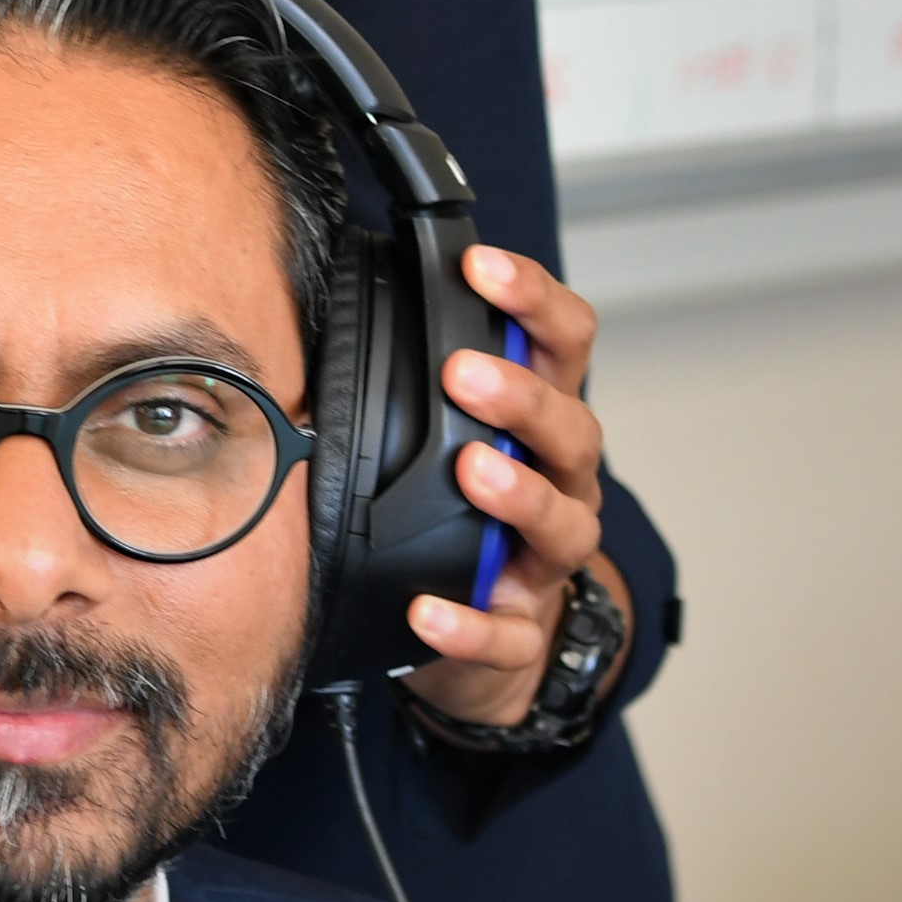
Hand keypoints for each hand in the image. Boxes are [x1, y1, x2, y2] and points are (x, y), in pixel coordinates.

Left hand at [399, 245, 632, 729]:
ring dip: (519, 494)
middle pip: (572, 429)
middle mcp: (561, 483)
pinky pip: (505, 635)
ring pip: (562, 524)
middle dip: (522, 396)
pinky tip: (429, 610)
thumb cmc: (459, 507)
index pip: (564, 342)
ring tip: (473, 470)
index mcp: (542, 420)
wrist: (488, 630)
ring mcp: (546, 562)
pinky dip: (470, 624)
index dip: (531, 299)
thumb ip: (415, 373)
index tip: (478, 265)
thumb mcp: (446, 429)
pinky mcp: (518, 633)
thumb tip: (329, 299)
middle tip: (465, 372)